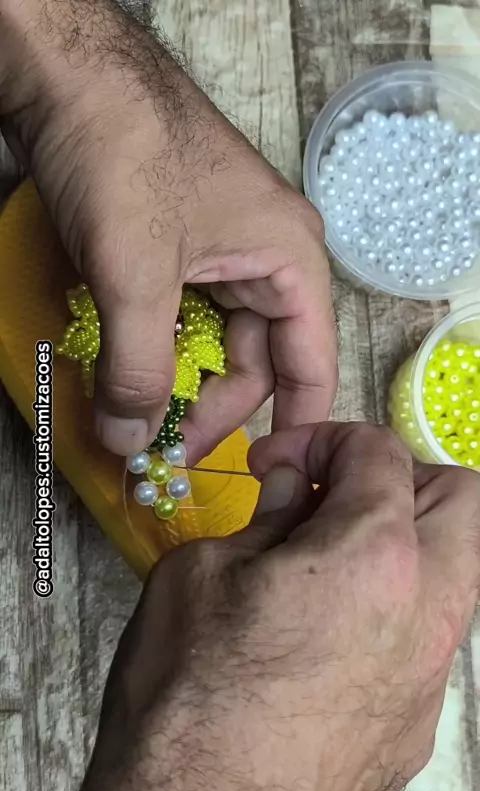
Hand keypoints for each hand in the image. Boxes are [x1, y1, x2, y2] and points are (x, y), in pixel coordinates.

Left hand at [0, 0, 335, 459]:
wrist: (66, 73)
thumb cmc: (125, 151)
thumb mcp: (136, 276)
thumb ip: (140, 369)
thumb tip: (132, 441)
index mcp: (289, 261)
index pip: (310, 366)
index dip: (291, 427)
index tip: (261, 477)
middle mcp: (264, 260)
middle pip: (252, 361)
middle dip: (206, 408)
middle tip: (161, 449)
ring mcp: (218, 252)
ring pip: (209, 341)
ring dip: (172, 381)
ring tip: (133, 417)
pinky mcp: (174, 246)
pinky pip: (176, 316)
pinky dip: (150, 348)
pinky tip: (121, 372)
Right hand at [48, 423, 479, 790]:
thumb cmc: (188, 706)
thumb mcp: (199, 576)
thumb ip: (262, 518)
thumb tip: (291, 491)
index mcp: (372, 558)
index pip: (381, 454)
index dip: (325, 440)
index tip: (283, 461)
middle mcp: (425, 614)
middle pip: (460, 499)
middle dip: (399, 477)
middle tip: (333, 494)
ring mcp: (430, 679)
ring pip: (456, 572)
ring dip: (405, 545)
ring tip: (327, 564)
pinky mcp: (417, 728)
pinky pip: (427, 640)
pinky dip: (393, 611)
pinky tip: (327, 636)